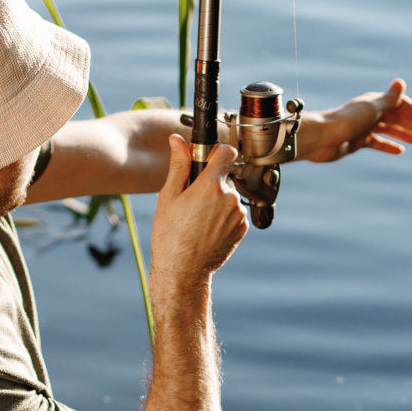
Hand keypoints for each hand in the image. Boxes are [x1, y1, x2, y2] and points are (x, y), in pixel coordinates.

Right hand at [150, 135, 247, 291]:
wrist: (183, 270)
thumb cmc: (170, 235)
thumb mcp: (168, 197)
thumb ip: (178, 165)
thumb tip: (178, 140)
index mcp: (210, 185)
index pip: (226, 151)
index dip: (216, 152)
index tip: (207, 159)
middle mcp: (229, 197)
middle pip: (224, 176)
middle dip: (211, 182)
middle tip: (192, 200)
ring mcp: (238, 214)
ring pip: (229, 195)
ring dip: (218, 200)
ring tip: (198, 218)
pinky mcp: (243, 228)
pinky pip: (235, 212)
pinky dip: (224, 216)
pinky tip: (207, 228)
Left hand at [296, 78, 411, 162]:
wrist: (321, 139)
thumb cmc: (346, 121)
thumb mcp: (372, 109)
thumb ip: (389, 99)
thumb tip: (401, 82)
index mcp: (375, 102)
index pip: (401, 105)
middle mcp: (370, 113)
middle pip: (399, 118)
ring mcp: (364, 127)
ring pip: (391, 130)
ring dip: (407, 135)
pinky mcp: (358, 141)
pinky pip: (378, 142)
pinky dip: (389, 145)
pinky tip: (401, 151)